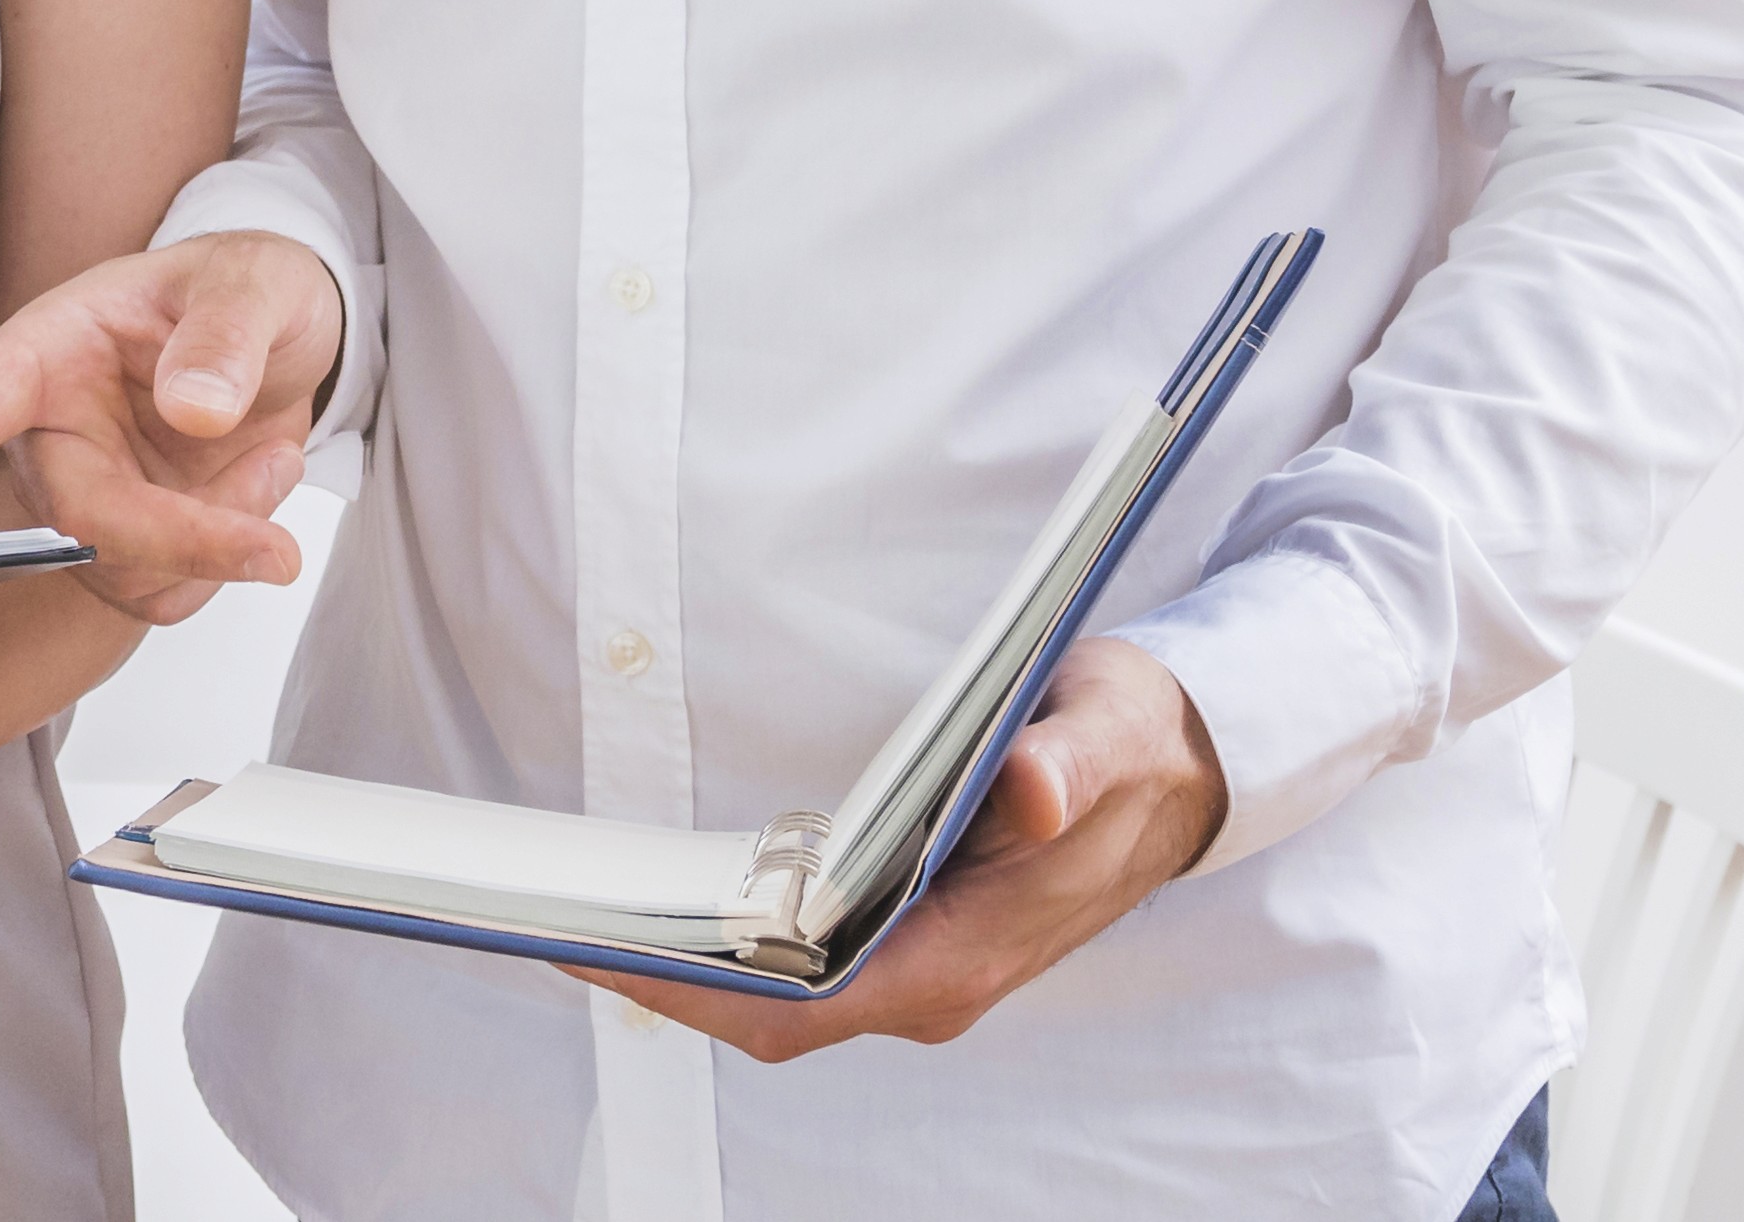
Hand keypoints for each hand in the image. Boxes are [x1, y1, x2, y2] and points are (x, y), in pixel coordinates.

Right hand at [0, 235, 340, 621]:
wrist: (281, 336)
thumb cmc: (241, 288)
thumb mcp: (254, 282)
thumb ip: (226, 336)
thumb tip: (192, 407)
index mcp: (44, 352)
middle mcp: (47, 434)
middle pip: (71, 522)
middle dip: (176, 540)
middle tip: (278, 550)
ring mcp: (87, 495)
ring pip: (123, 572)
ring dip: (220, 538)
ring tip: (271, 456)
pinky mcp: (129, 543)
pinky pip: (162, 594)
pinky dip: (230, 560)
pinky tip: (257, 486)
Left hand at [575, 640, 1228, 1061]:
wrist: (1184, 769)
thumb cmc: (1136, 741)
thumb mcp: (1111, 725)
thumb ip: (1071, 762)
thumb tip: (1030, 787)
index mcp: (972, 950)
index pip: (809, 1004)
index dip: (703, 990)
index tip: (608, 949)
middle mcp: (938, 980)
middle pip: (774, 1018)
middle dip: (664, 983)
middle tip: (559, 921)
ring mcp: (924, 967)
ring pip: (782, 1000)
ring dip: (689, 969)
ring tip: (587, 909)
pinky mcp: (914, 938)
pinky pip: (803, 968)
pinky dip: (731, 948)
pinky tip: (670, 899)